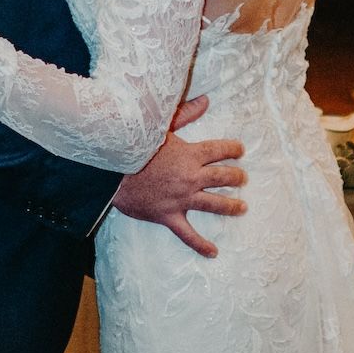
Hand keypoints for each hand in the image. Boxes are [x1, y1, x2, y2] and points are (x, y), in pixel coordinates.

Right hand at [113, 95, 246, 257]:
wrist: (110, 172)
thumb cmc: (133, 146)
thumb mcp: (160, 126)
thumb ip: (185, 114)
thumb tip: (206, 100)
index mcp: (190, 154)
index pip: (219, 150)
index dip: (232, 149)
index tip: (240, 150)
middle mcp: (191, 177)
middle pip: (223, 177)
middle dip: (236, 177)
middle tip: (243, 178)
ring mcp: (182, 199)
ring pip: (214, 204)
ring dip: (231, 206)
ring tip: (242, 208)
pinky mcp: (169, 216)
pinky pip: (188, 234)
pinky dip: (200, 244)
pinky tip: (213, 252)